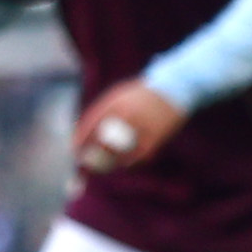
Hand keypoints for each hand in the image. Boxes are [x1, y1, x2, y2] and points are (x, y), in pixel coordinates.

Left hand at [72, 81, 187, 173]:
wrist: (175, 86)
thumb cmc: (143, 92)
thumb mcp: (120, 94)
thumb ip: (105, 109)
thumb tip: (89, 128)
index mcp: (115, 103)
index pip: (91, 124)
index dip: (81, 138)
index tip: (75, 149)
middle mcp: (127, 114)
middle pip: (104, 140)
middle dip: (93, 154)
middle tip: (88, 161)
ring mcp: (143, 124)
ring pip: (122, 150)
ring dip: (112, 160)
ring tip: (107, 165)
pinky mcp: (157, 134)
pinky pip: (141, 153)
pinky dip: (132, 160)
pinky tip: (127, 163)